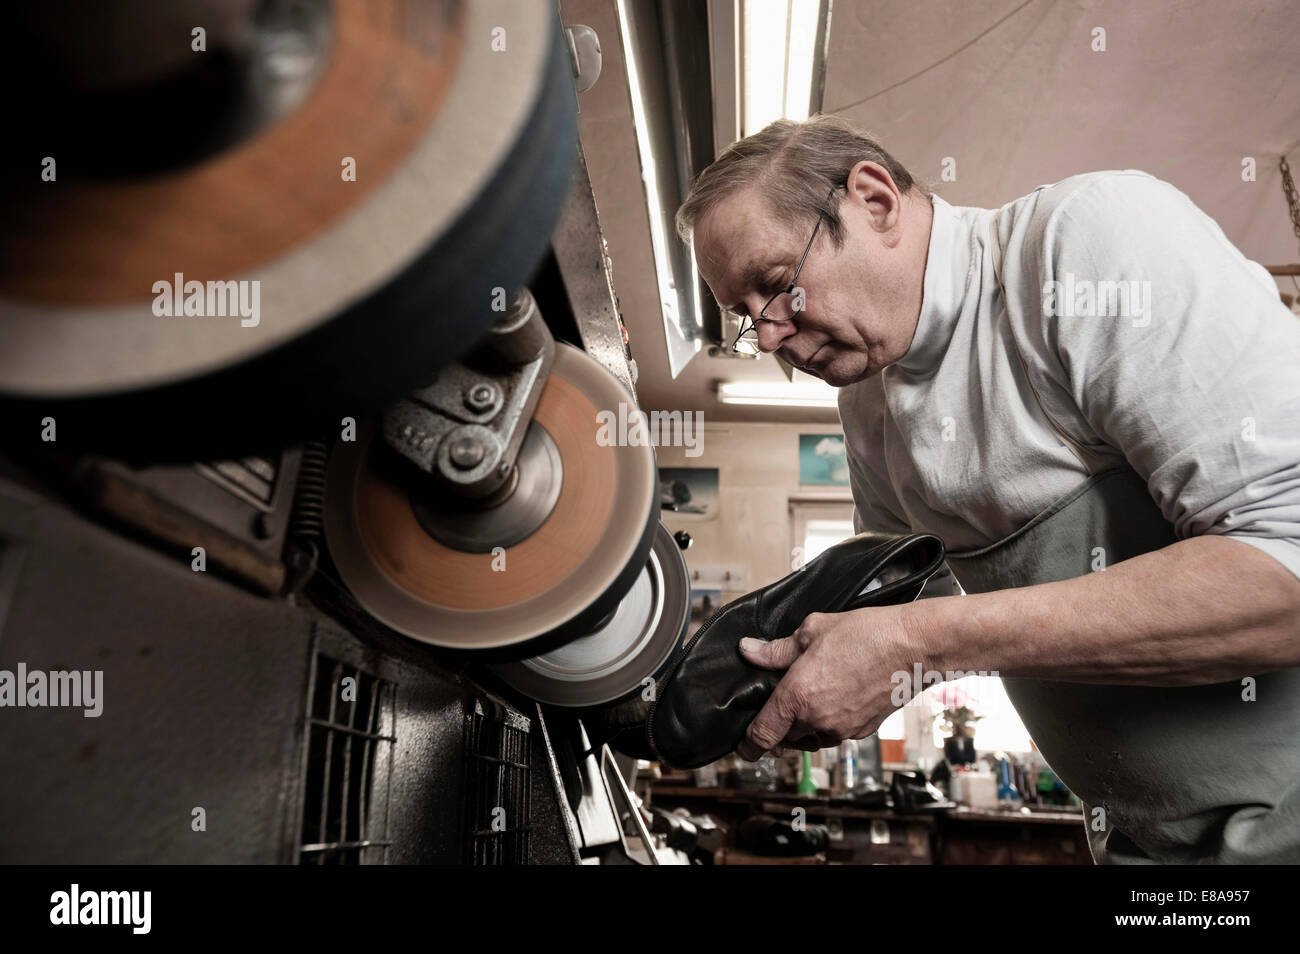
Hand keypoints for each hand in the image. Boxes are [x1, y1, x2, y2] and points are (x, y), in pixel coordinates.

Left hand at [734, 604, 920, 760]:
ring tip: (810, 697)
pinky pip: (833, 734)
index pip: (762, 735)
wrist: (913, 647)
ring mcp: (841, 729)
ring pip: (809, 738)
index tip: (743, 747)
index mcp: (798, 695)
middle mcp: (817, 719)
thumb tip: (749, 651)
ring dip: (802, 726)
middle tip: (780, 704)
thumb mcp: (812, 630)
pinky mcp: (861, 731)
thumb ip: (776, 650)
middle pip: (784, 737)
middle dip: (778, 726)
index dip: (748, 745)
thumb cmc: (866, 634)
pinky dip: (827, 723)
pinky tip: (834, 697)